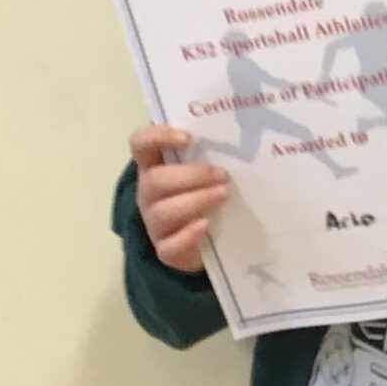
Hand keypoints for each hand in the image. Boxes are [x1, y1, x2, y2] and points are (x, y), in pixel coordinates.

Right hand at [131, 123, 229, 269]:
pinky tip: (206, 225)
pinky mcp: (165, 250)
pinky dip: (188, 235)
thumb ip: (212, 154)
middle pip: (155, 180)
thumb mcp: (205, 172)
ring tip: (224, 194)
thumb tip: (245, 136)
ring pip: (163, 212)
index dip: (158, 137)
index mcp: (154, 166)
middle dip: (191, 176)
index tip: (188, 138)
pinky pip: (170, 245)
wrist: (206, 242)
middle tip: (223, 175)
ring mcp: (154, 223)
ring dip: (196, 200)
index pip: (141, 144)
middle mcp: (148, 193)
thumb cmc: (205, 194)